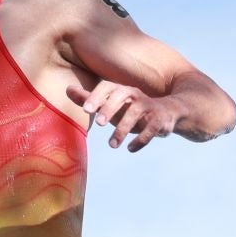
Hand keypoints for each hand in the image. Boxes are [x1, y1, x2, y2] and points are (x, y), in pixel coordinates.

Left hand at [66, 81, 180, 150]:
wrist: (168, 112)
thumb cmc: (131, 109)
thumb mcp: (110, 105)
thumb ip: (89, 99)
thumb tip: (67, 89)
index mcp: (121, 90)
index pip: (107, 87)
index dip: (96, 96)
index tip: (86, 110)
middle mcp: (135, 95)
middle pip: (122, 96)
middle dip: (110, 109)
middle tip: (100, 123)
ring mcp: (149, 106)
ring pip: (136, 113)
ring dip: (123, 129)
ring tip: (112, 145)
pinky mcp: (161, 120)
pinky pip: (152, 128)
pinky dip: (141, 140)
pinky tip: (130, 149)